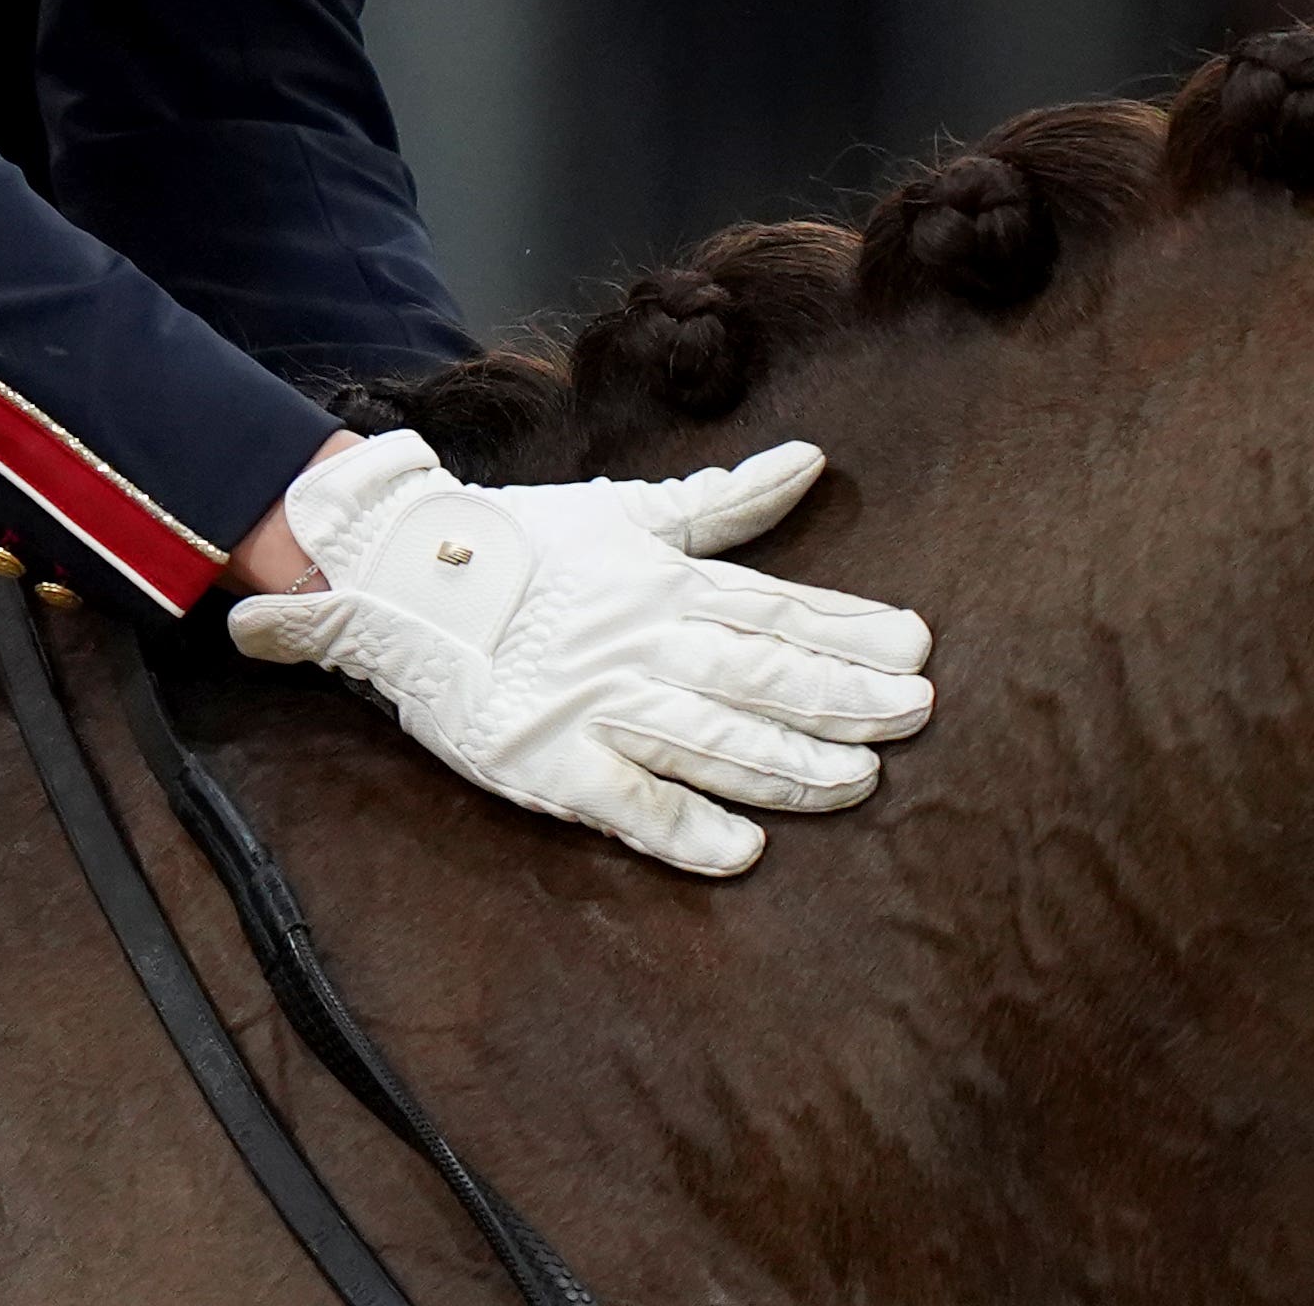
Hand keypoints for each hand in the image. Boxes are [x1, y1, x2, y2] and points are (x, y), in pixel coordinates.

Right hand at [226, 430, 933, 873]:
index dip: (846, 627)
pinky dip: (682, 827)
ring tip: (859, 781)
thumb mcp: (626, 509)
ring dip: (786, 762)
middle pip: (757, 673)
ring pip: (708, 739)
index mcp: (662, 581)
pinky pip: (624, 802)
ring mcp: (595, 703)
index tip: (917, 644)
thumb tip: (809, 460)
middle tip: (918, 712)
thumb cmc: (520, 544)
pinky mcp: (545, 762)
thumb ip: (722, 502)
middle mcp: (640, 641)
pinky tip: (741, 852)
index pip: (773, 608)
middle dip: (841, 695)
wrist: (395, 576)